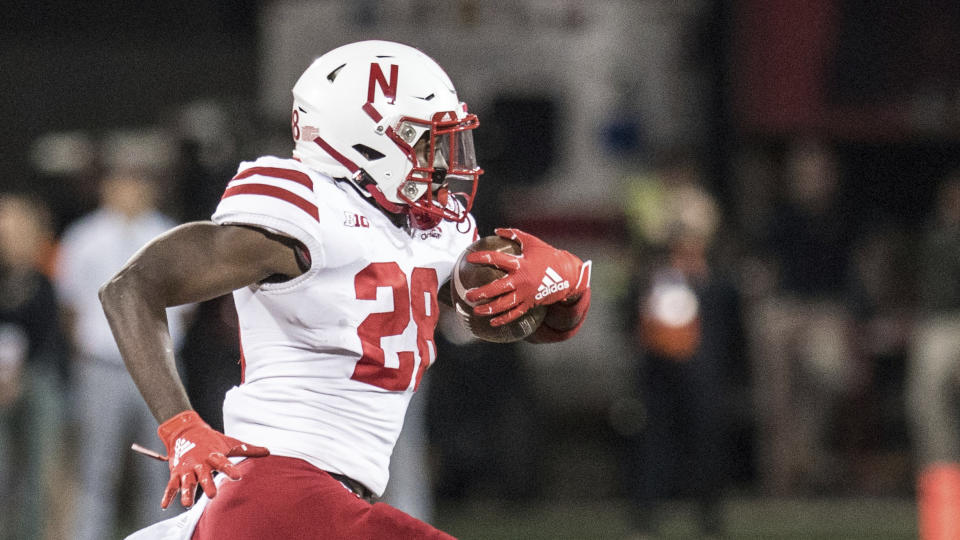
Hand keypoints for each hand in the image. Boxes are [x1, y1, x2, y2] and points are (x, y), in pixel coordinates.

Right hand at [157, 410, 268, 508]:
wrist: (186, 430)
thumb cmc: (213, 440)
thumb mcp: (230, 443)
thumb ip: (248, 450)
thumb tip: (269, 451)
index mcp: (213, 455)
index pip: (223, 462)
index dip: (230, 469)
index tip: (238, 477)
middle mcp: (199, 462)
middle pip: (203, 474)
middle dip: (207, 484)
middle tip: (213, 495)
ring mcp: (186, 468)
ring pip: (186, 481)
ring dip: (186, 492)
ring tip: (187, 504)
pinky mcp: (176, 472)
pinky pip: (171, 485)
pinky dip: (167, 495)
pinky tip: (164, 505)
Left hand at [464, 228, 590, 325]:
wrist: (567, 274)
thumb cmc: (548, 255)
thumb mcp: (532, 242)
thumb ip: (514, 234)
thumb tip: (497, 230)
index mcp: (520, 264)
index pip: (497, 259)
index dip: (482, 258)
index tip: (470, 258)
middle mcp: (521, 280)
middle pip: (498, 288)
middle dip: (482, 293)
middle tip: (468, 295)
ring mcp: (526, 294)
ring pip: (505, 305)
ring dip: (489, 309)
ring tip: (476, 310)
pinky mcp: (530, 303)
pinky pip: (515, 313)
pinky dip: (504, 319)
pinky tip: (492, 322)